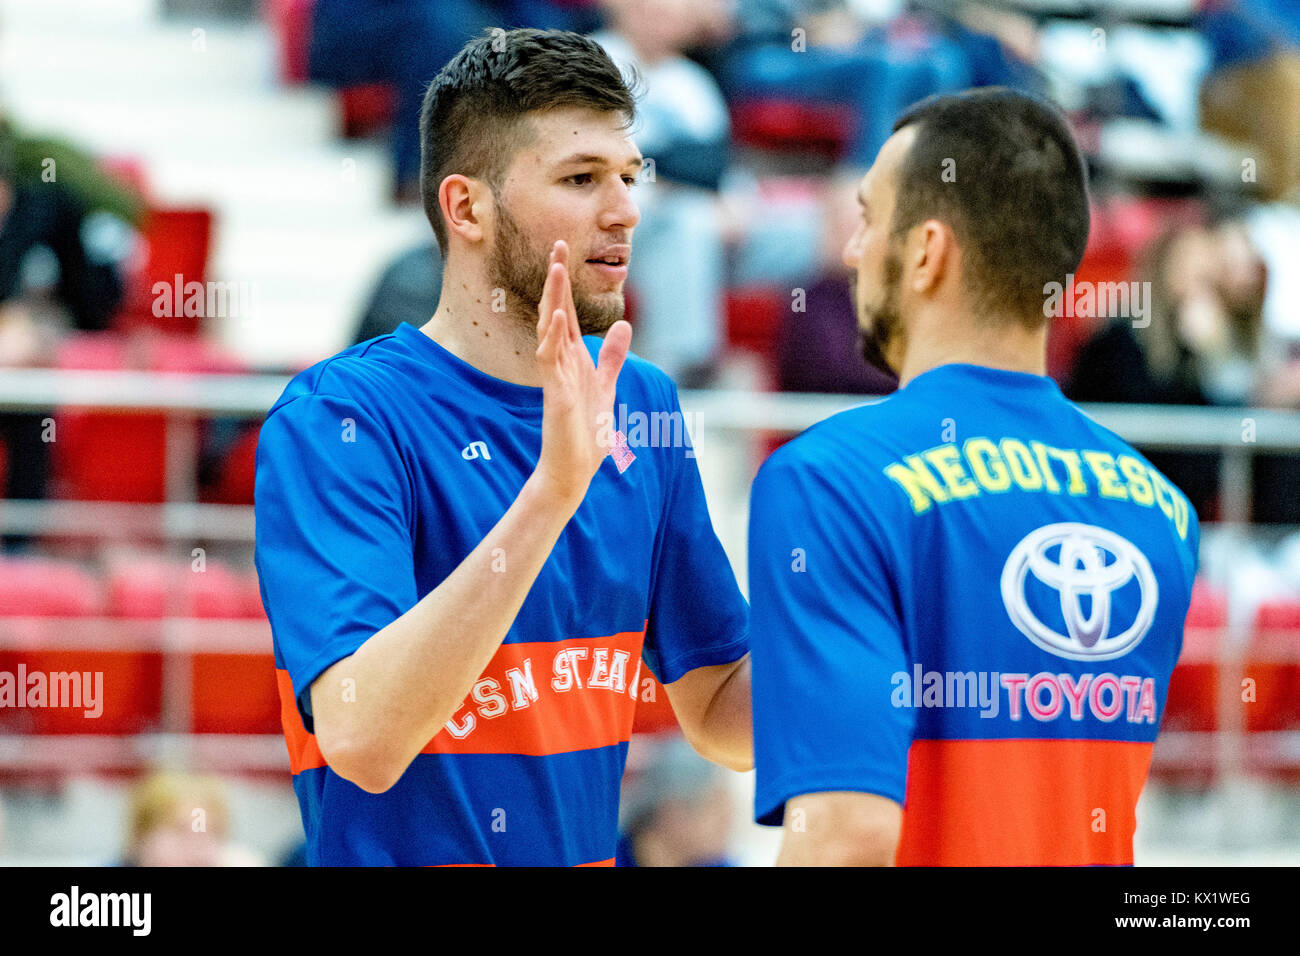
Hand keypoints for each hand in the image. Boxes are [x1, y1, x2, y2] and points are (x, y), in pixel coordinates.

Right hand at [533, 240, 631, 506]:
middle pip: (556, 312)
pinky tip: (557, 317)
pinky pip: (550, 360)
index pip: (568, 313)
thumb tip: (623, 325)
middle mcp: (560, 362)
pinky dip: (553, 337)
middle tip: (557, 245)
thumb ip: (612, 356)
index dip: (566, 284)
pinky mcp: (554, 394)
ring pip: (551, 330)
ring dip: (553, 300)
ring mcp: (555, 376)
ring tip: (555, 270)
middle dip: (557, 281)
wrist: (573, 470)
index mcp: (573, 358)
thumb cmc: (585, 433)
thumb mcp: (606, 385)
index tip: (563, 253)